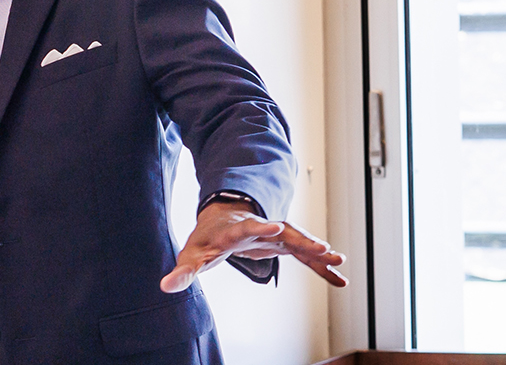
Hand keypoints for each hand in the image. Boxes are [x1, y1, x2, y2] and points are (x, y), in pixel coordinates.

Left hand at [160, 200, 347, 292]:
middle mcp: (259, 229)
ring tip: (339, 260)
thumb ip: (183, 272)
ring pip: (298, 240)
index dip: (261, 227)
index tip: (276, 226)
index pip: (248, 228)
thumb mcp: (192, 256)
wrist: (219, 219)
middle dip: (302, 239)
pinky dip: (320, 266)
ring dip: (317, 251)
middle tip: (323, 247)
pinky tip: (339, 278)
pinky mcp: (282, 244)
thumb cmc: (206, 238)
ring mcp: (274, 235)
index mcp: (235, 230)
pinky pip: (304, 256)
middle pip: (282, 232)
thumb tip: (165, 286)